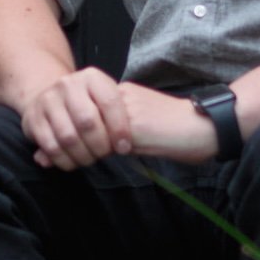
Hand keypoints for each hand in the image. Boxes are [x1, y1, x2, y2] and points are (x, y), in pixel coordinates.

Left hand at [21, 73, 216, 169]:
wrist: (210, 127)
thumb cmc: (181, 134)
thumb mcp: (144, 135)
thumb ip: (116, 138)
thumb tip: (90, 151)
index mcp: (121, 96)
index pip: (83, 112)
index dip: (67, 131)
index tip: (52, 149)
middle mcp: (120, 97)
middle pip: (79, 116)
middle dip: (63, 140)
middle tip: (49, 159)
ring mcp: (126, 109)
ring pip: (87, 127)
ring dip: (74, 148)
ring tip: (64, 163)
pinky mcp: (135, 124)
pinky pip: (104, 138)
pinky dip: (91, 152)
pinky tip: (85, 163)